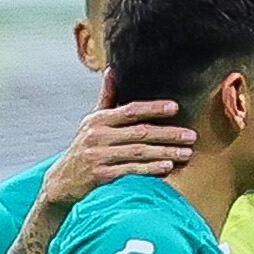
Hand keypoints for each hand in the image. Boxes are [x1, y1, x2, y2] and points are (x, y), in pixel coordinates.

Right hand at [47, 101, 195, 205]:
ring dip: (165, 153)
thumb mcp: (91, 123)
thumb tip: (112, 71)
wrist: (62, 181)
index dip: (153, 108)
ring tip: (186, 153)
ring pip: (139, 152)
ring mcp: (99, 156)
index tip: (175, 108)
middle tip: (191, 136)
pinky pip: (131, 171)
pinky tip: (167, 168)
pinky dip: (150, 169)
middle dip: (168, 134)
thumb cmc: (83, 148)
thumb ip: (106, 99)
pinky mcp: (101, 175)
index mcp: (98, 120)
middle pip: (139, 132)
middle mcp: (98, 136)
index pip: (130, 110)